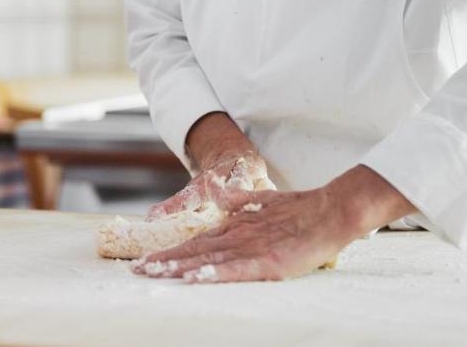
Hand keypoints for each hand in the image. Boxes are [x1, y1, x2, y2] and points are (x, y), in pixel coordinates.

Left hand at [134, 166, 415, 282]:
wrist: (329, 211)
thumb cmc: (298, 209)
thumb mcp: (260, 200)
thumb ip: (234, 197)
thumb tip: (212, 188)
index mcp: (235, 225)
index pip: (196, 241)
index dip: (170, 251)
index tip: (147, 260)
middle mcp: (237, 235)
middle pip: (193, 250)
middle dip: (165, 261)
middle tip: (137, 270)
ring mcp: (251, 248)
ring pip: (207, 259)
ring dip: (180, 267)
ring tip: (155, 274)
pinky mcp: (267, 261)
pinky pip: (234, 270)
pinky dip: (212, 273)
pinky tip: (193, 279)